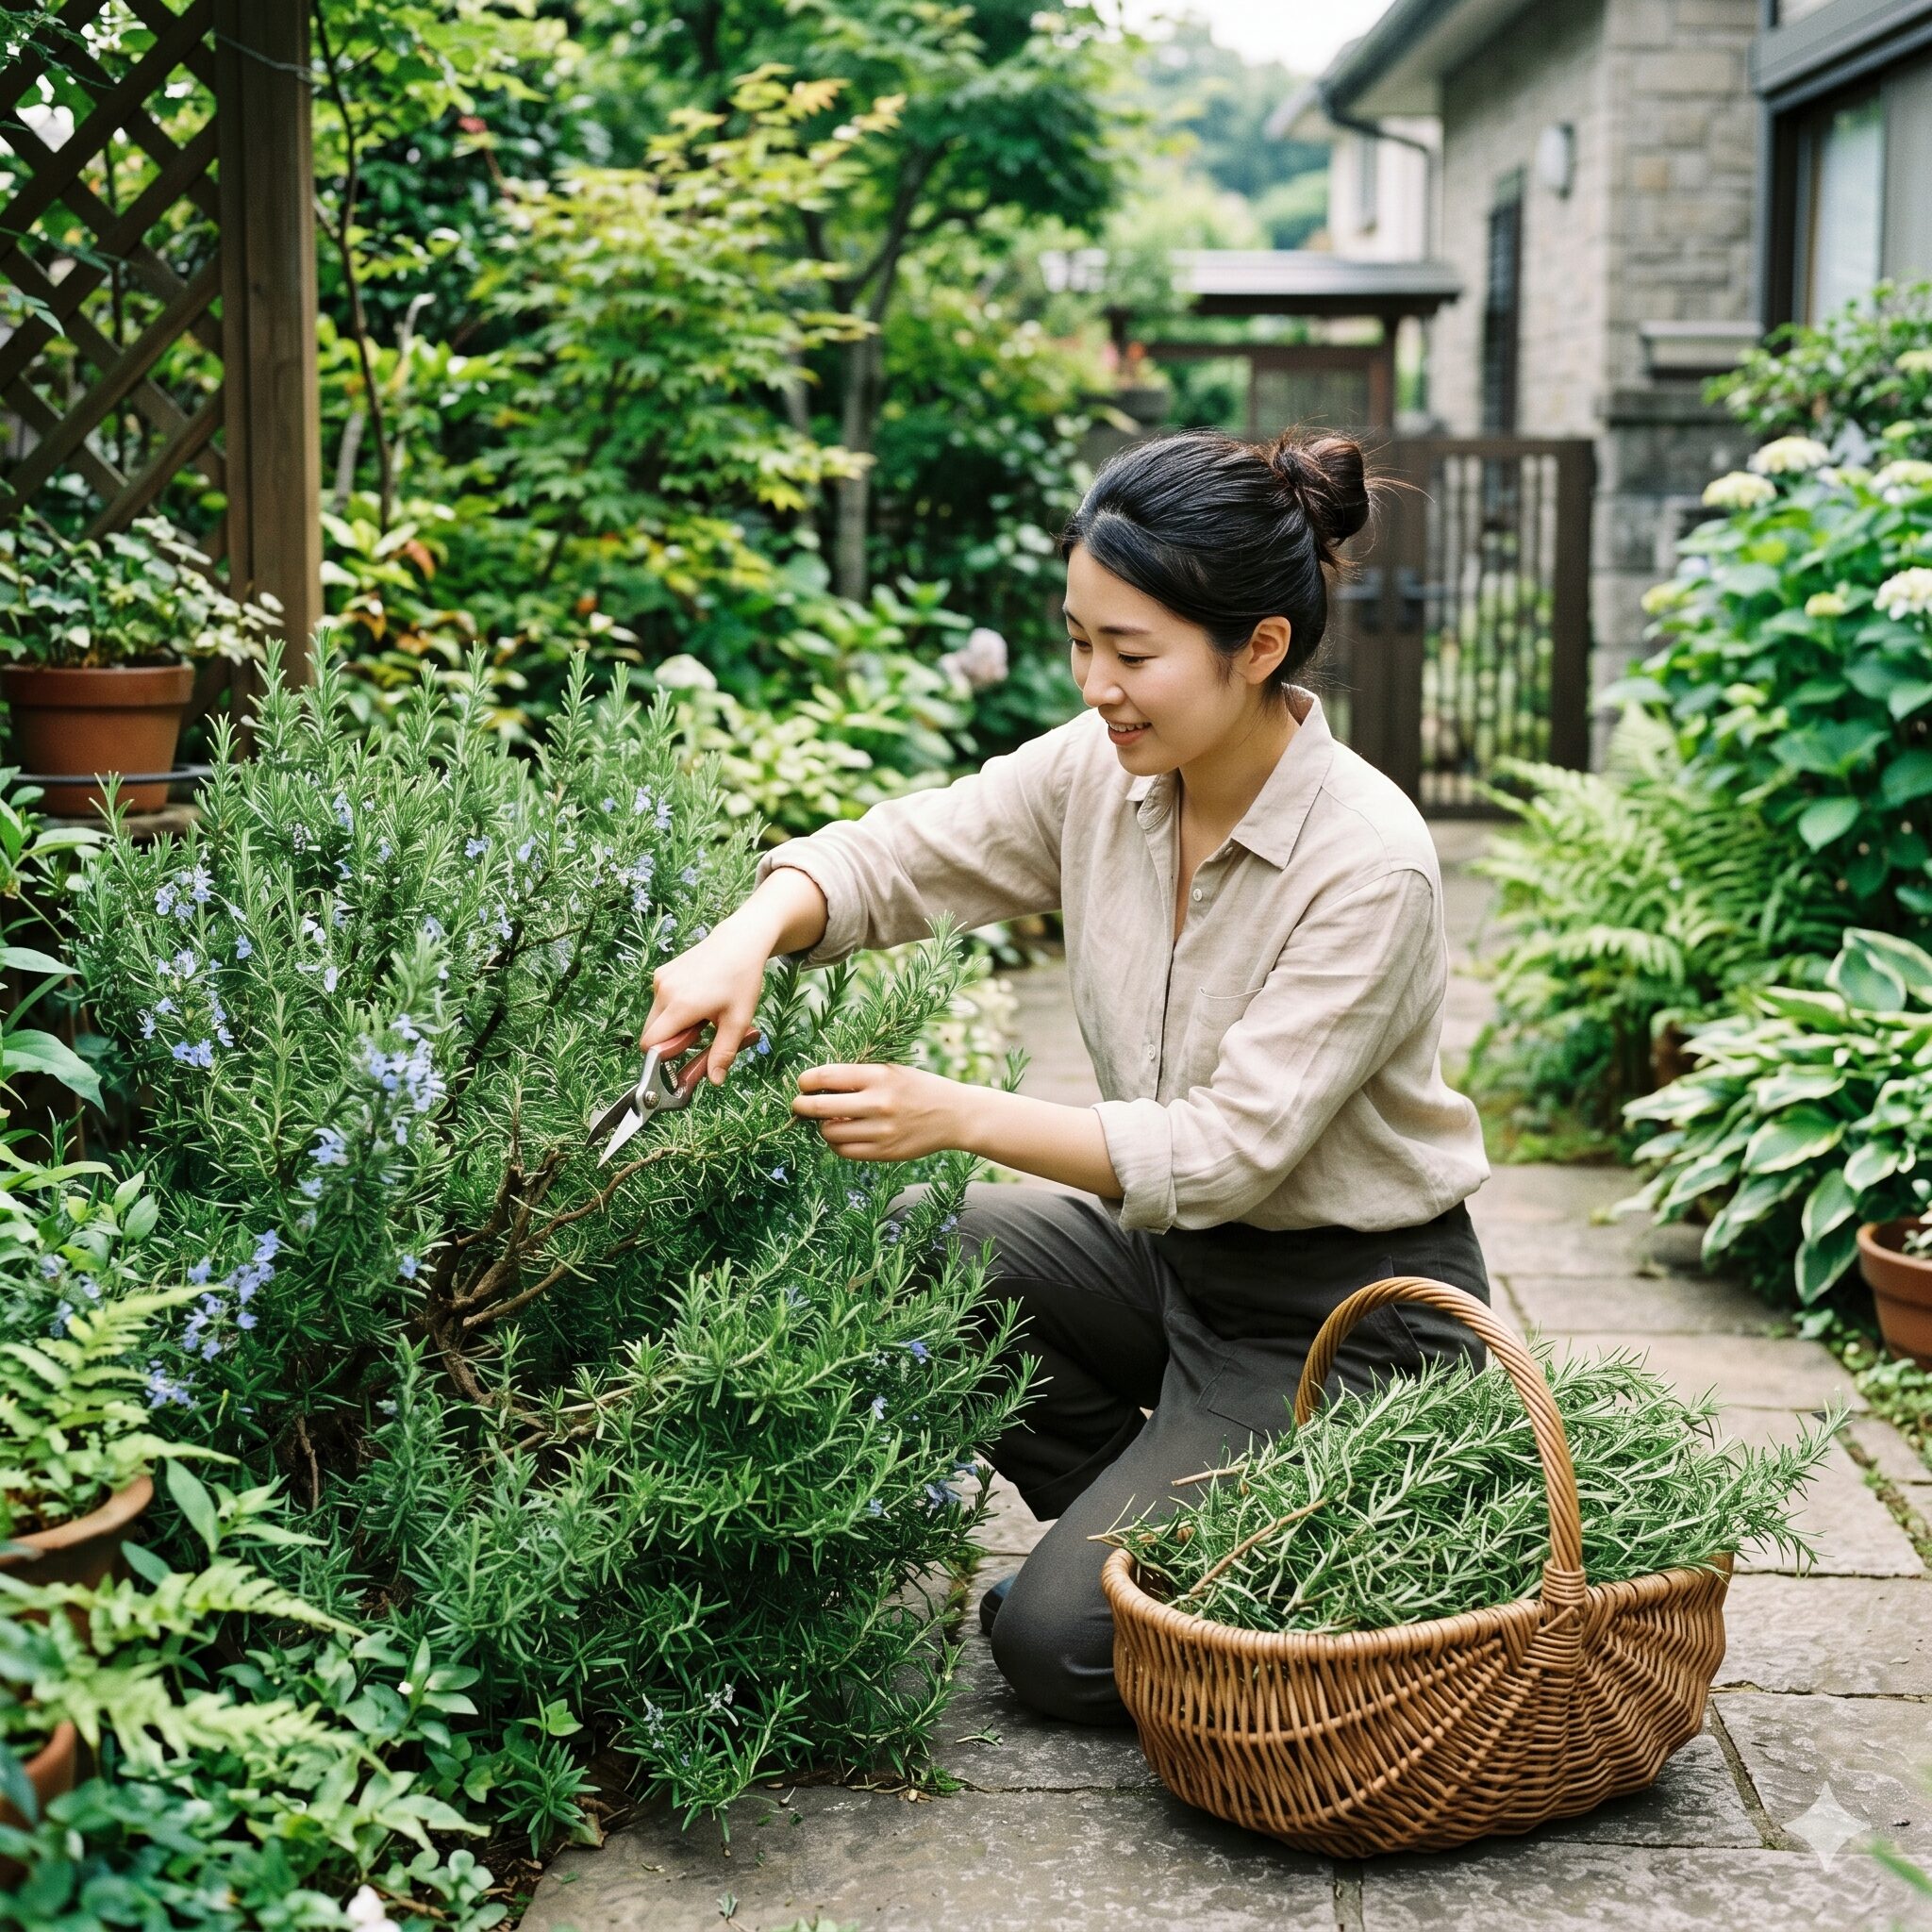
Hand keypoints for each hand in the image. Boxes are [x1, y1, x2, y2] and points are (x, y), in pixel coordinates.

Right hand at [642, 918, 774, 1085]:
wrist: (739, 942)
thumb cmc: (742, 979)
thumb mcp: (738, 1020)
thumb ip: (723, 1053)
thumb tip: (715, 1080)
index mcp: (681, 1006)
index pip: (651, 1045)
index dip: (663, 1057)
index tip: (682, 1057)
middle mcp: (665, 992)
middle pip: (650, 1033)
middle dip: (669, 1042)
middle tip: (698, 1034)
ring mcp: (660, 980)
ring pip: (655, 1018)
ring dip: (672, 1024)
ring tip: (701, 1013)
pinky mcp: (661, 972)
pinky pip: (659, 1001)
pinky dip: (672, 1008)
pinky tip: (696, 998)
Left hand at [790, 1061, 974, 1162]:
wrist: (955, 1115)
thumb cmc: (918, 1088)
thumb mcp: (892, 1071)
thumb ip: (858, 1077)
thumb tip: (816, 1086)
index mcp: (879, 1076)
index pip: (827, 1076)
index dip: (806, 1080)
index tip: (802, 1083)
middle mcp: (879, 1103)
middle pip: (821, 1107)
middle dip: (802, 1105)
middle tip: (799, 1105)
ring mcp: (881, 1131)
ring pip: (829, 1133)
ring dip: (823, 1126)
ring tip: (830, 1121)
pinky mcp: (884, 1153)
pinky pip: (844, 1151)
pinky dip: (836, 1144)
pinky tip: (843, 1135)